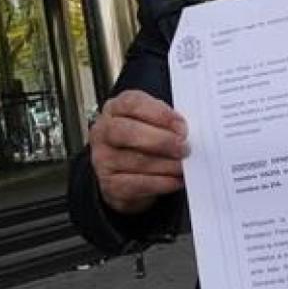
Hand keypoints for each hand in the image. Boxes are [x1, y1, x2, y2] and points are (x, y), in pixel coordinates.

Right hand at [90, 90, 187, 214]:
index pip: (132, 104)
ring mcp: (103, 159)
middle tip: (184, 148)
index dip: (159, 114)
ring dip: (166, 165)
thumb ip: (166, 121)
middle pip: (128, 131)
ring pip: (136, 161)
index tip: (181, 125)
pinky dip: (161, 183)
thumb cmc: (143, 142)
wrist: (126, 174)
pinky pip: (138, 184)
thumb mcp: (152, 122)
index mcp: (115, 108)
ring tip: (183, 166)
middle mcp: (103, 132)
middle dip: (161, 140)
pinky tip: (175, 180)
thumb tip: (183, 131)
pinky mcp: (110, 184)